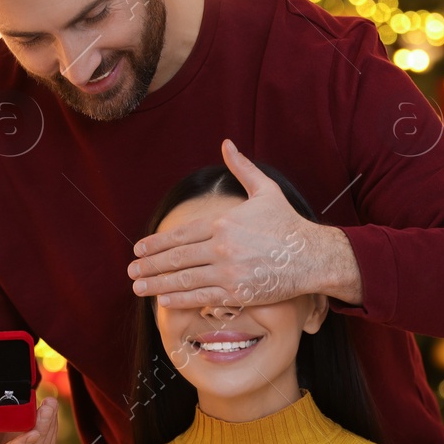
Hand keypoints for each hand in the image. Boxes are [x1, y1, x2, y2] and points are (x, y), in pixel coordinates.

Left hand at [128, 140, 362, 307]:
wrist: (312, 255)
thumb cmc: (288, 223)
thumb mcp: (265, 190)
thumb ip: (241, 168)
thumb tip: (227, 143)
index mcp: (223, 222)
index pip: (180, 235)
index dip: (156, 243)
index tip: (139, 249)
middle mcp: (221, 247)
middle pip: (176, 258)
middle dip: (149, 265)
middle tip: (131, 270)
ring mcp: (228, 271)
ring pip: (184, 279)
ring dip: (157, 284)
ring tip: (138, 287)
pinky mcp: (238, 292)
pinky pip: (202, 296)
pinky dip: (180, 299)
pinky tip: (164, 300)